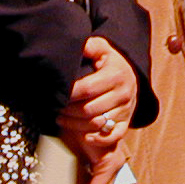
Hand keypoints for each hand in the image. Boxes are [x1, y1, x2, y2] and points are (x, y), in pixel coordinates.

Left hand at [58, 36, 138, 159]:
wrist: (130, 78)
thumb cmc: (110, 64)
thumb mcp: (102, 49)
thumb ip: (90, 46)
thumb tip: (79, 44)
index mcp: (117, 75)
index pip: (87, 89)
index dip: (68, 93)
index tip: (57, 92)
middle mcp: (124, 93)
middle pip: (89, 110)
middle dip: (68, 111)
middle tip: (55, 107)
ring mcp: (126, 110)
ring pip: (96, 124)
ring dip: (74, 124)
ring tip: (61, 117)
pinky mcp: (126, 123)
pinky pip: (112, 137)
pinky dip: (96, 139)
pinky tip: (83, 135)